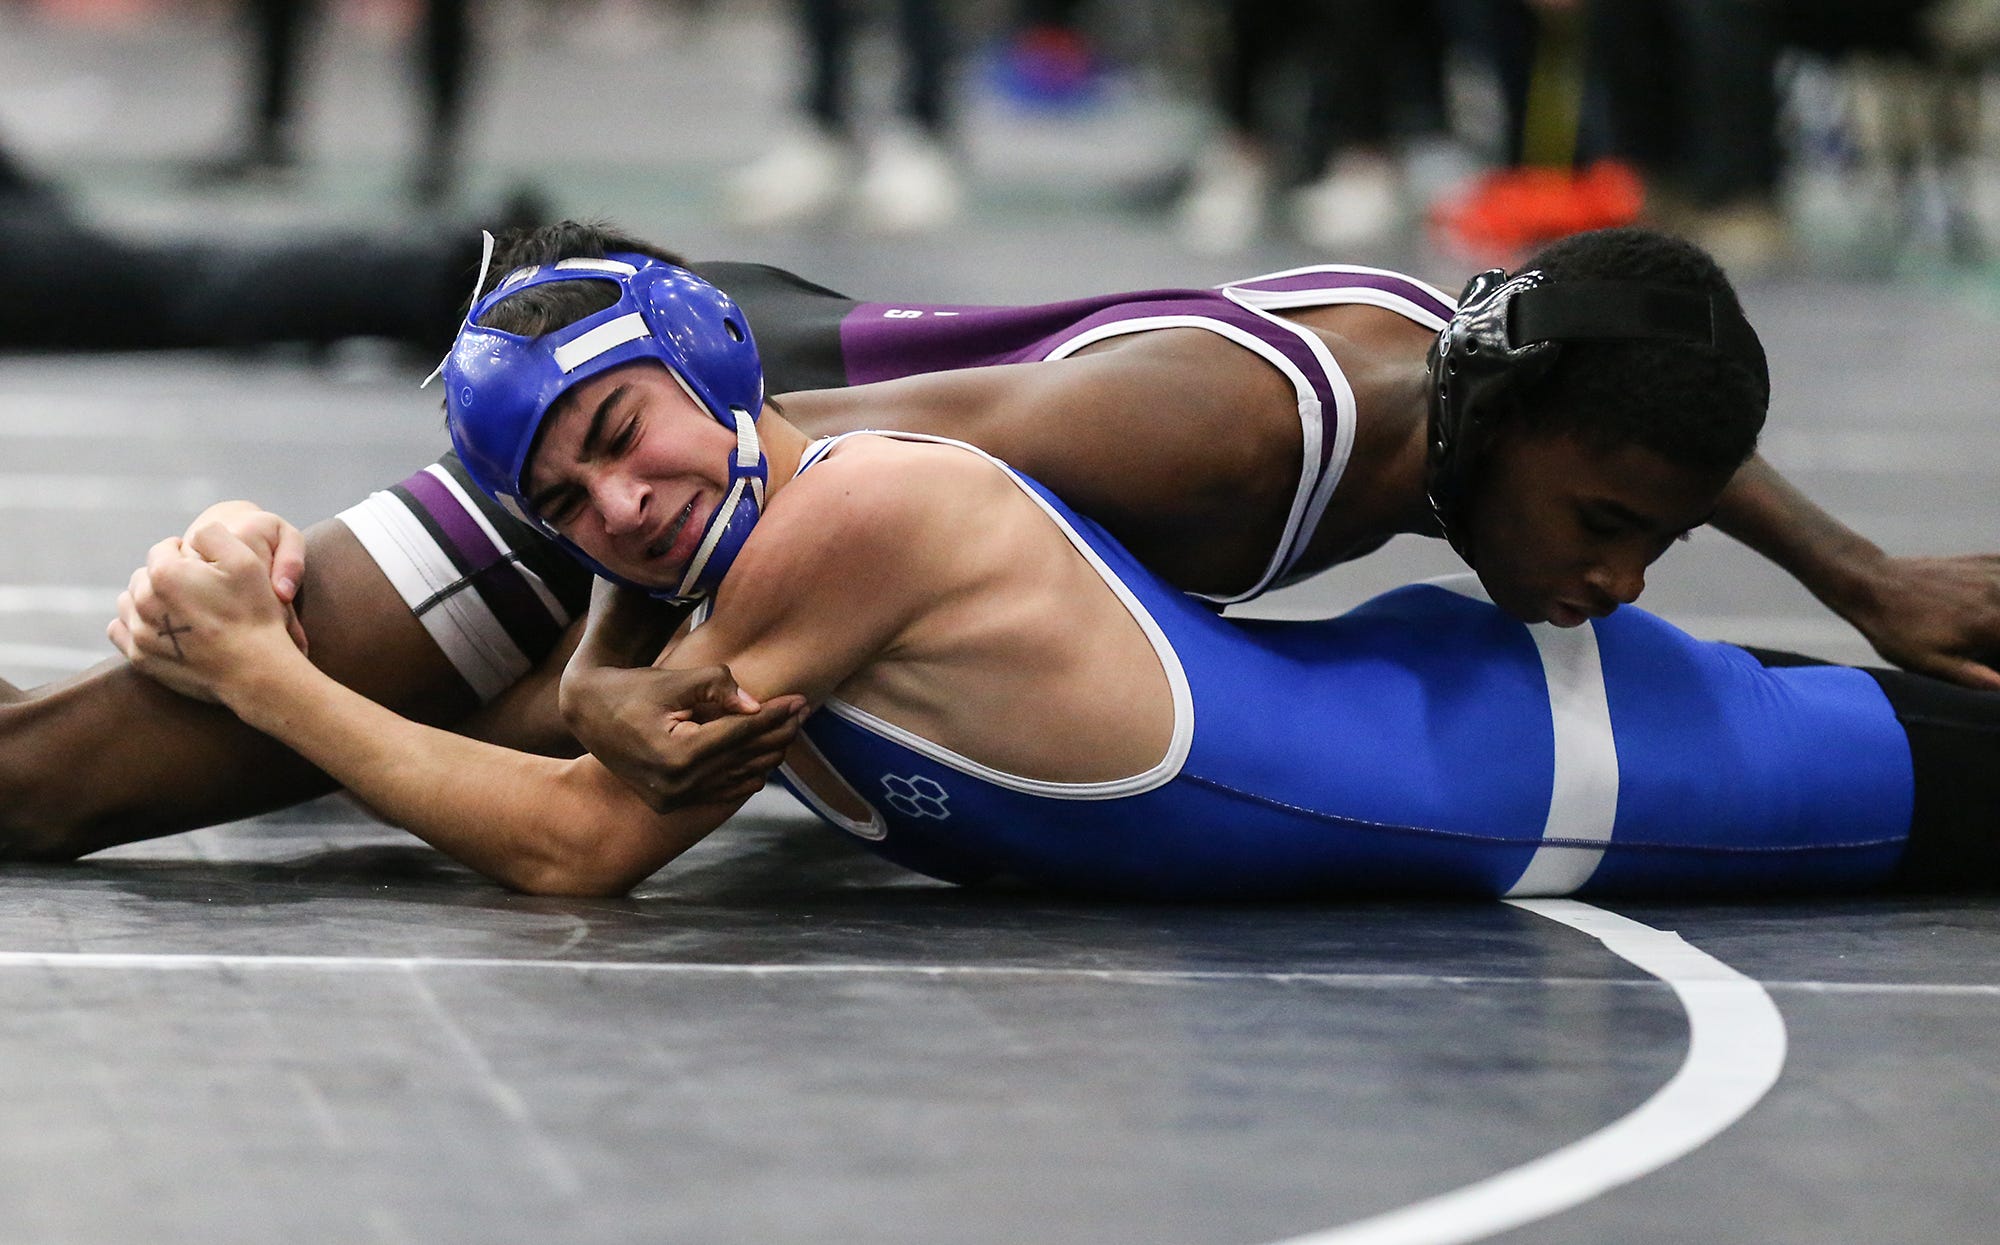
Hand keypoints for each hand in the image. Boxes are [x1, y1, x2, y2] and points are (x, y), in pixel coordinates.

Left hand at [107, 522, 306, 704]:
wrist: (254, 670)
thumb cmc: (253, 614)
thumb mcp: (245, 561)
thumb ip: (212, 534)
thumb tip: (192, 535)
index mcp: (165, 572)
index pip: (164, 548)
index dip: (186, 553)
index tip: (205, 567)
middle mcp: (144, 600)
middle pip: (144, 575)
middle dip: (165, 576)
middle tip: (196, 590)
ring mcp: (139, 631)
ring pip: (129, 601)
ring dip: (148, 600)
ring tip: (178, 609)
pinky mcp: (140, 657)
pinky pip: (120, 631)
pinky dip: (134, 624)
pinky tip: (158, 626)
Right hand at [561, 661, 807, 810]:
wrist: (589, 714)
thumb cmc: (632, 689)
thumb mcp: (674, 681)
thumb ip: (718, 687)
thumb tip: (756, 706)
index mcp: (677, 755)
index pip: (740, 733)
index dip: (773, 715)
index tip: (799, 700)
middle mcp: (677, 785)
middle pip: (744, 757)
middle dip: (777, 732)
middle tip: (802, 710)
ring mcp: (674, 799)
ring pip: (739, 776)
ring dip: (767, 752)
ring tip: (788, 726)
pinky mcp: (672, 804)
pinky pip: (723, 790)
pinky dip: (746, 771)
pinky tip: (764, 751)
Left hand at [1842, 554, 1999, 689]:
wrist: (1873, 584)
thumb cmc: (1898, 630)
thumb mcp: (1928, 663)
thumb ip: (1973, 677)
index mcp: (1993, 624)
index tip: (1993, 658)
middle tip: (1987, 645)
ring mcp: (1995, 573)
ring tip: (1987, 632)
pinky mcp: (1987, 560)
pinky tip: (1993, 601)